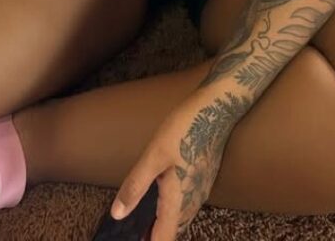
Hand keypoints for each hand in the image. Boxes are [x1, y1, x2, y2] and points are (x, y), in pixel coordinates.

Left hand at [111, 90, 245, 240]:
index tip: (132, 240)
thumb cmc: (186, 128)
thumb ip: (136, 186)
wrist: (217, 107)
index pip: (163, 239)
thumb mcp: (154, 155)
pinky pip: (185, 205)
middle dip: (152, 235)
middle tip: (131, 230)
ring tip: (140, 219)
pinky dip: (170, 210)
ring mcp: (200, 190)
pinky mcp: (203, 179)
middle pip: (171, 232)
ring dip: (161, 223)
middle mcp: (192, 201)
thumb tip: (117, 214)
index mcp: (179, 200)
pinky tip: (159, 197)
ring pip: (179, 219)